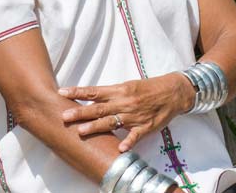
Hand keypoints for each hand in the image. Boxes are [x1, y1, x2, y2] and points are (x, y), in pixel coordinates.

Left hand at [58, 73, 193, 151]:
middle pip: (98, 108)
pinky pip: (136, 135)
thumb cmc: (149, 88)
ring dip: (96, 126)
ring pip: (112, 121)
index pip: (94, 91)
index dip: (78, 92)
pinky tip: (120, 148)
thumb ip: (110, 94)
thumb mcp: (128, 86)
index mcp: (119, 90)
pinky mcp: (146, 126)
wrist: (173, 91)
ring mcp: (134, 115)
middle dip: (80, 112)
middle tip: (64, 116)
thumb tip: (90, 98)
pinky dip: (129, 141)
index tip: (62, 93)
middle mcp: (124, 102)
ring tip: (81, 131)